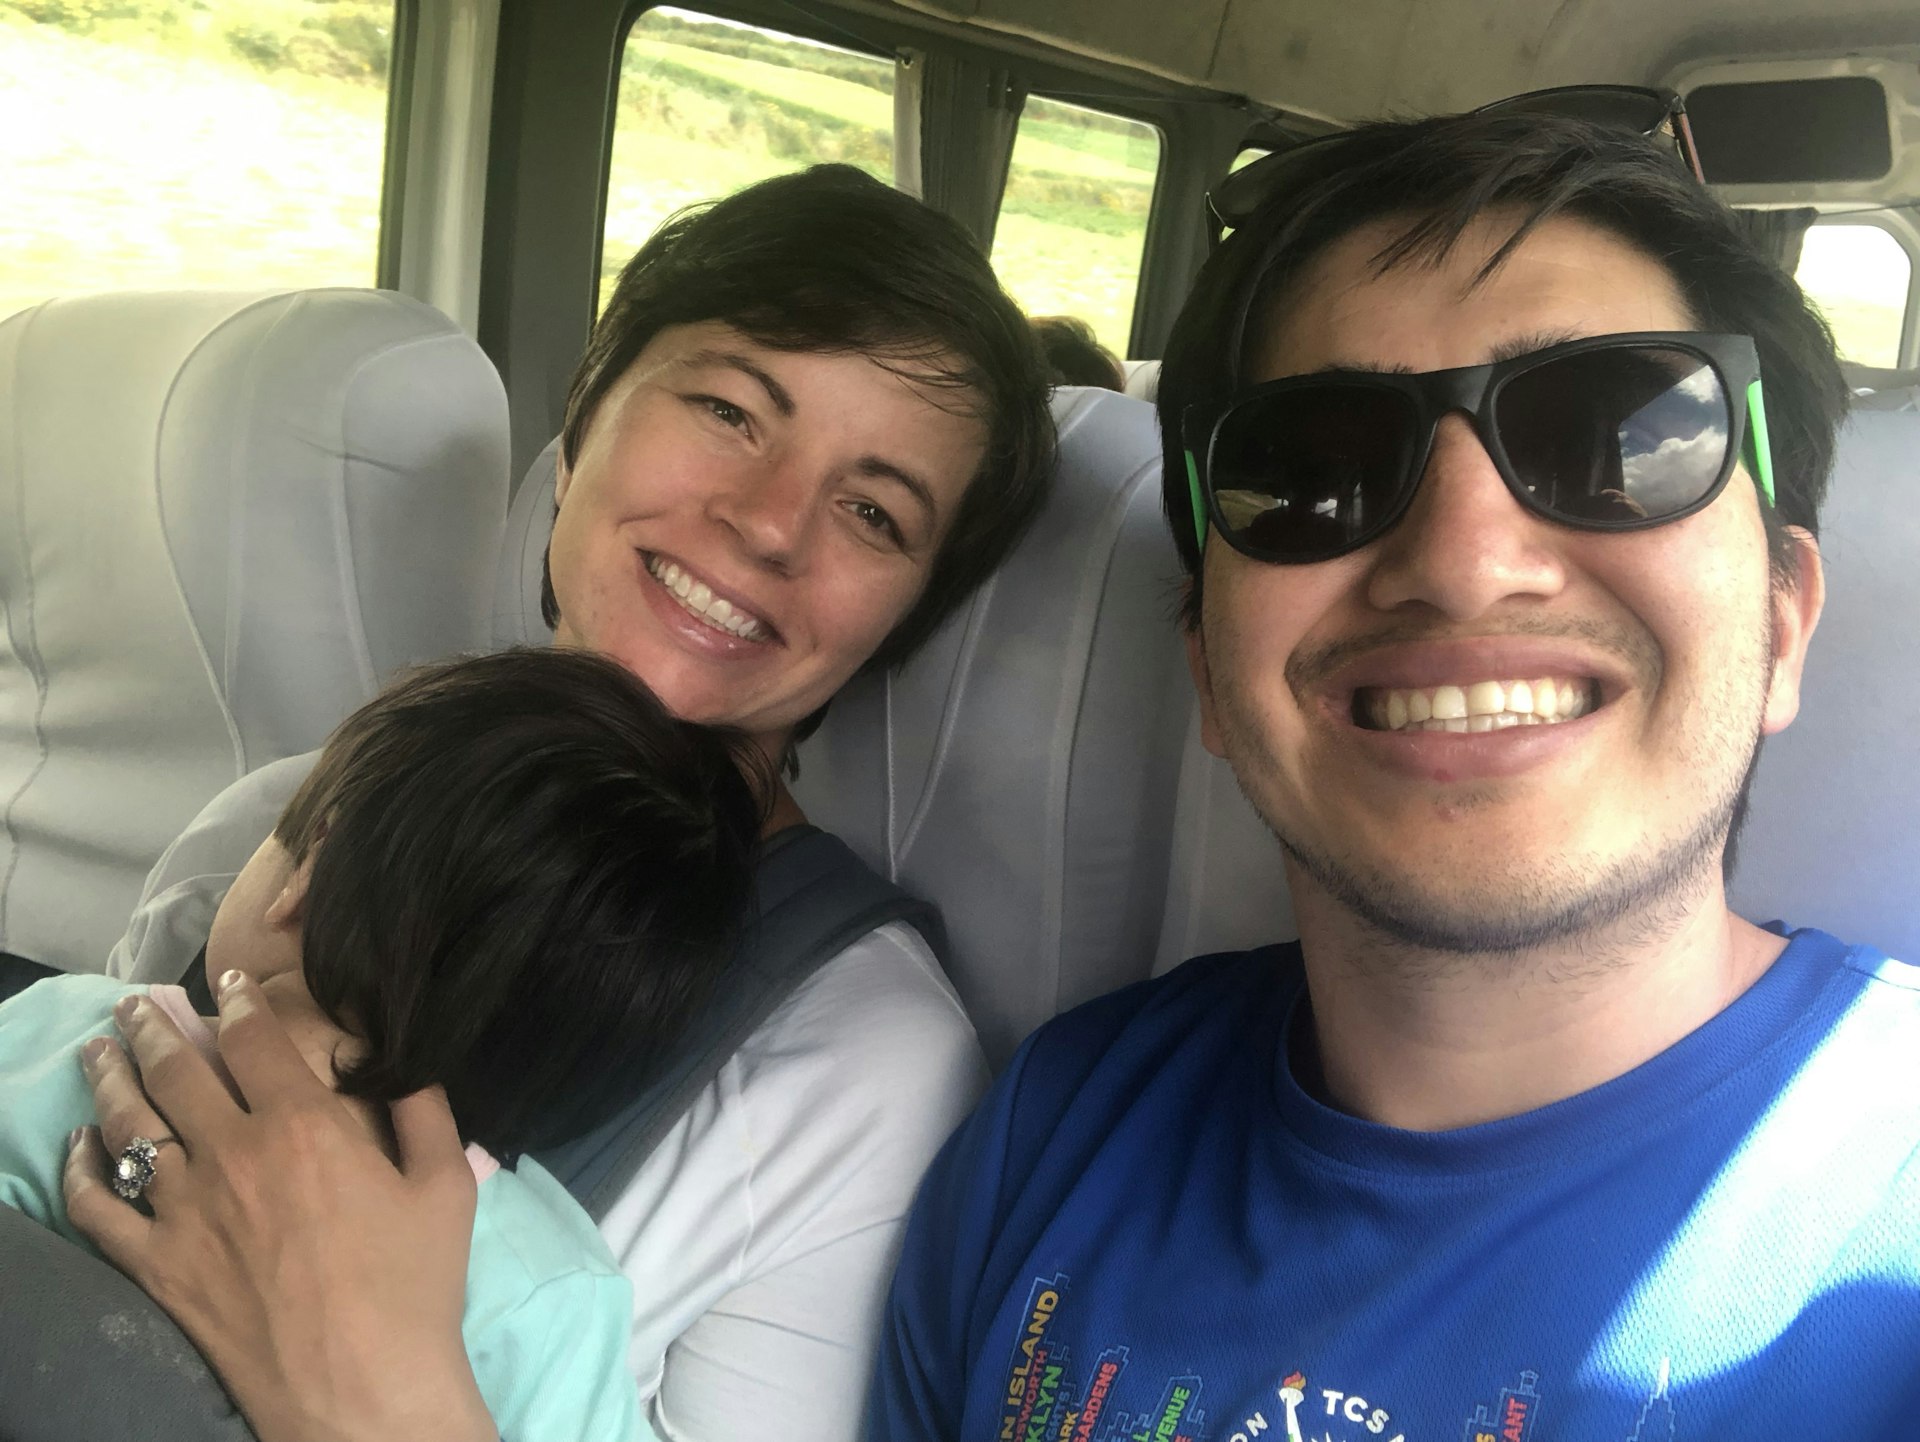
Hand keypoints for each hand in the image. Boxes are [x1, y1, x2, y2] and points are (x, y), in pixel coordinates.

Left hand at [64, 971, 497, 1441]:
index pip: (253, 1040)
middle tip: (136, 1004)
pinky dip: (80, 1168)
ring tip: (99, 1051)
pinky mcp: (156, 1263)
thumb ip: (423, 1107)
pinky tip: (81, 1144)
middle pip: (176, 1070)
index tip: (229, 984)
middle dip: (153, 1027)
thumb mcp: (447, 1183)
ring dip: (110, 1078)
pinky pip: (97, 1206)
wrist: (359, 1386)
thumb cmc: (413, 1286)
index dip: (238, 1003)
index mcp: (304, 1125)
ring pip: (130, 1125)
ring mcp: (185, 1210)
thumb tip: (399, 1057)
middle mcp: (233, 1153)